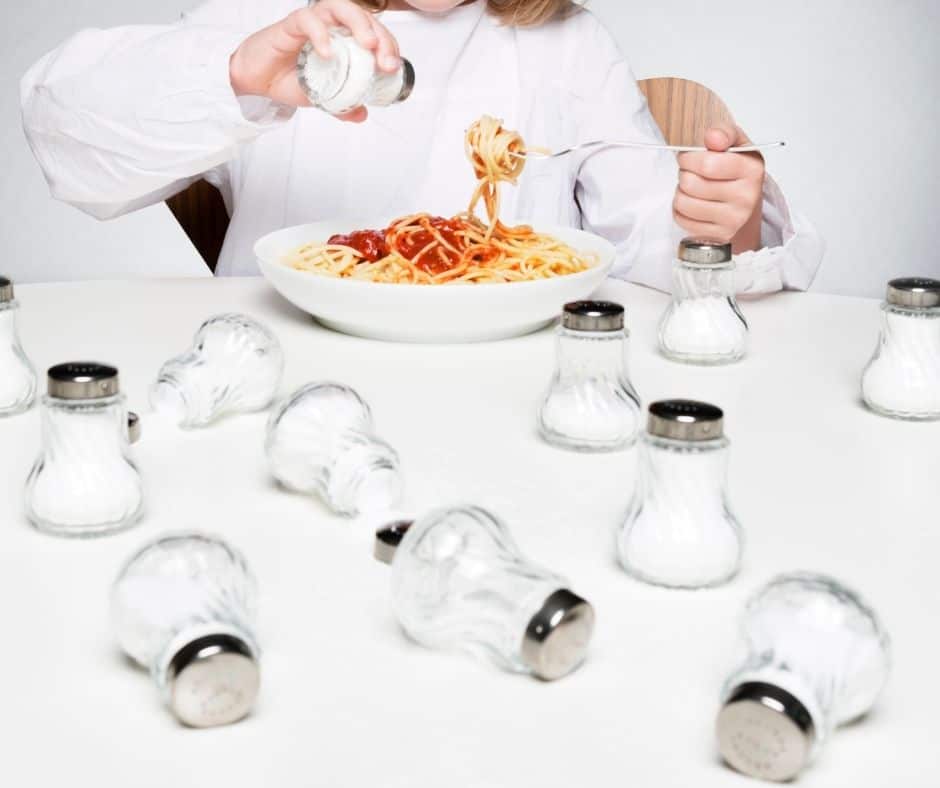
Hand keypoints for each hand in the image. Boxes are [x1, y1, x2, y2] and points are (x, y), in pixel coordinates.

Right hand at [229, 0, 400, 121]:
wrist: (259, 82)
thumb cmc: (290, 79)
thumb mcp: (324, 97)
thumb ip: (343, 105)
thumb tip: (362, 115)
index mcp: (344, 39)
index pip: (374, 33)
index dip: (388, 46)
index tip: (392, 68)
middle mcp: (331, 25)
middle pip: (363, 16)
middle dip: (380, 36)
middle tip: (385, 60)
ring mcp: (312, 23)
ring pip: (339, 6)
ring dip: (359, 24)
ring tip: (367, 46)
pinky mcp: (290, 25)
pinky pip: (307, 20)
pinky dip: (321, 34)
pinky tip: (328, 53)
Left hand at [673, 122, 764, 252]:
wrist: (748, 208)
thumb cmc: (738, 173)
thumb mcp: (737, 145)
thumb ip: (724, 133)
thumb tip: (712, 137)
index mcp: (751, 169)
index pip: (707, 163)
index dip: (689, 158)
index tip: (687, 157)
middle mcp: (746, 197)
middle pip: (691, 183)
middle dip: (683, 174)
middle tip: (689, 172)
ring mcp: (733, 219)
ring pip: (683, 202)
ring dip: (680, 191)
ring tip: (691, 187)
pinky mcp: (718, 235)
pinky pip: (682, 219)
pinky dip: (680, 209)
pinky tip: (691, 203)